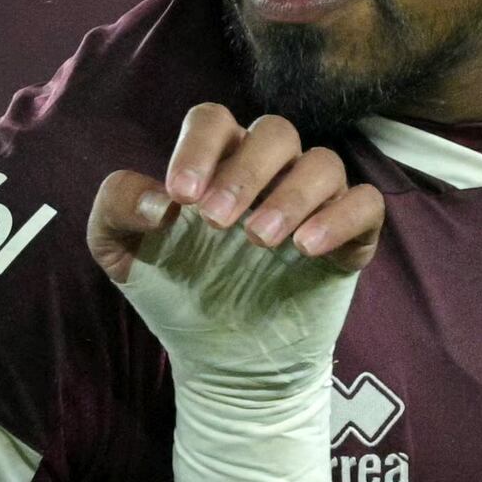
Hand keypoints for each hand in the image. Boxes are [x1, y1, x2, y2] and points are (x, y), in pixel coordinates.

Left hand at [88, 102, 386, 290]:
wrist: (218, 360)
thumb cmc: (174, 293)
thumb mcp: (122, 256)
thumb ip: (116, 212)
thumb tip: (155, 200)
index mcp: (216, 162)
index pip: (213, 120)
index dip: (199, 147)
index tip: (181, 196)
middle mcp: (269, 172)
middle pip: (275, 132)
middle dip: (245, 171)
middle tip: (215, 221)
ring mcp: (312, 202)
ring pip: (323, 162)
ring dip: (292, 194)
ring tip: (260, 240)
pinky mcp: (349, 237)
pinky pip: (365, 204)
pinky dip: (341, 217)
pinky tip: (306, 247)